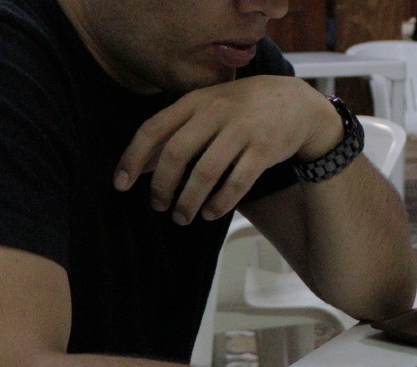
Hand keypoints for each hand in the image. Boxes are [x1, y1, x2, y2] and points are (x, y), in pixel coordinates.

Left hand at [113, 76, 341, 224]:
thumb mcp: (208, 107)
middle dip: (162, 186)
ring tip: (182, 217)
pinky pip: (237, 182)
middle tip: (158, 206)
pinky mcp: (265, 150)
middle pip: (177, 153)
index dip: (133, 158)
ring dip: (189, 201)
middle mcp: (217, 112)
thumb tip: (141, 164)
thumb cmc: (243, 108)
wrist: (295, 102)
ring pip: (206, 172)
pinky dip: (220, 202)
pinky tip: (211, 213)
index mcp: (196, 100)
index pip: (154, 129)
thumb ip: (177, 130)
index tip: (121, 185)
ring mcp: (242, 130)